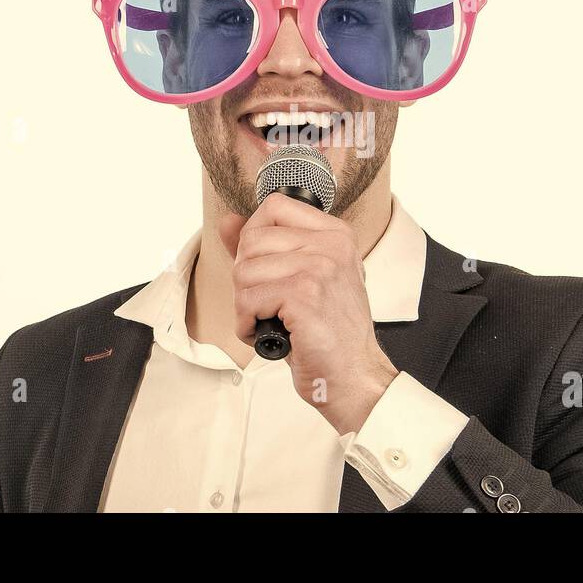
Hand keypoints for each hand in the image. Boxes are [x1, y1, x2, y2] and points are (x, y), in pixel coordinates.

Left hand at [218, 193, 398, 434]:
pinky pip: (247, 300)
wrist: (355, 375)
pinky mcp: (304, 295)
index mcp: (335, 234)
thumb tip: (227, 221)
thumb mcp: (303, 279)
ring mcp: (319, 267)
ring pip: (243, 271)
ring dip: (246, 305)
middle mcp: (331, 244)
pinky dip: (247, 325)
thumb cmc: (329, 332)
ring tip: (271, 320)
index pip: (274, 206)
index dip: (254, 238)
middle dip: (247, 278)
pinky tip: (270, 334)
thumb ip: (266, 248)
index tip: (266, 270)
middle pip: (251, 239)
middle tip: (269, 304)